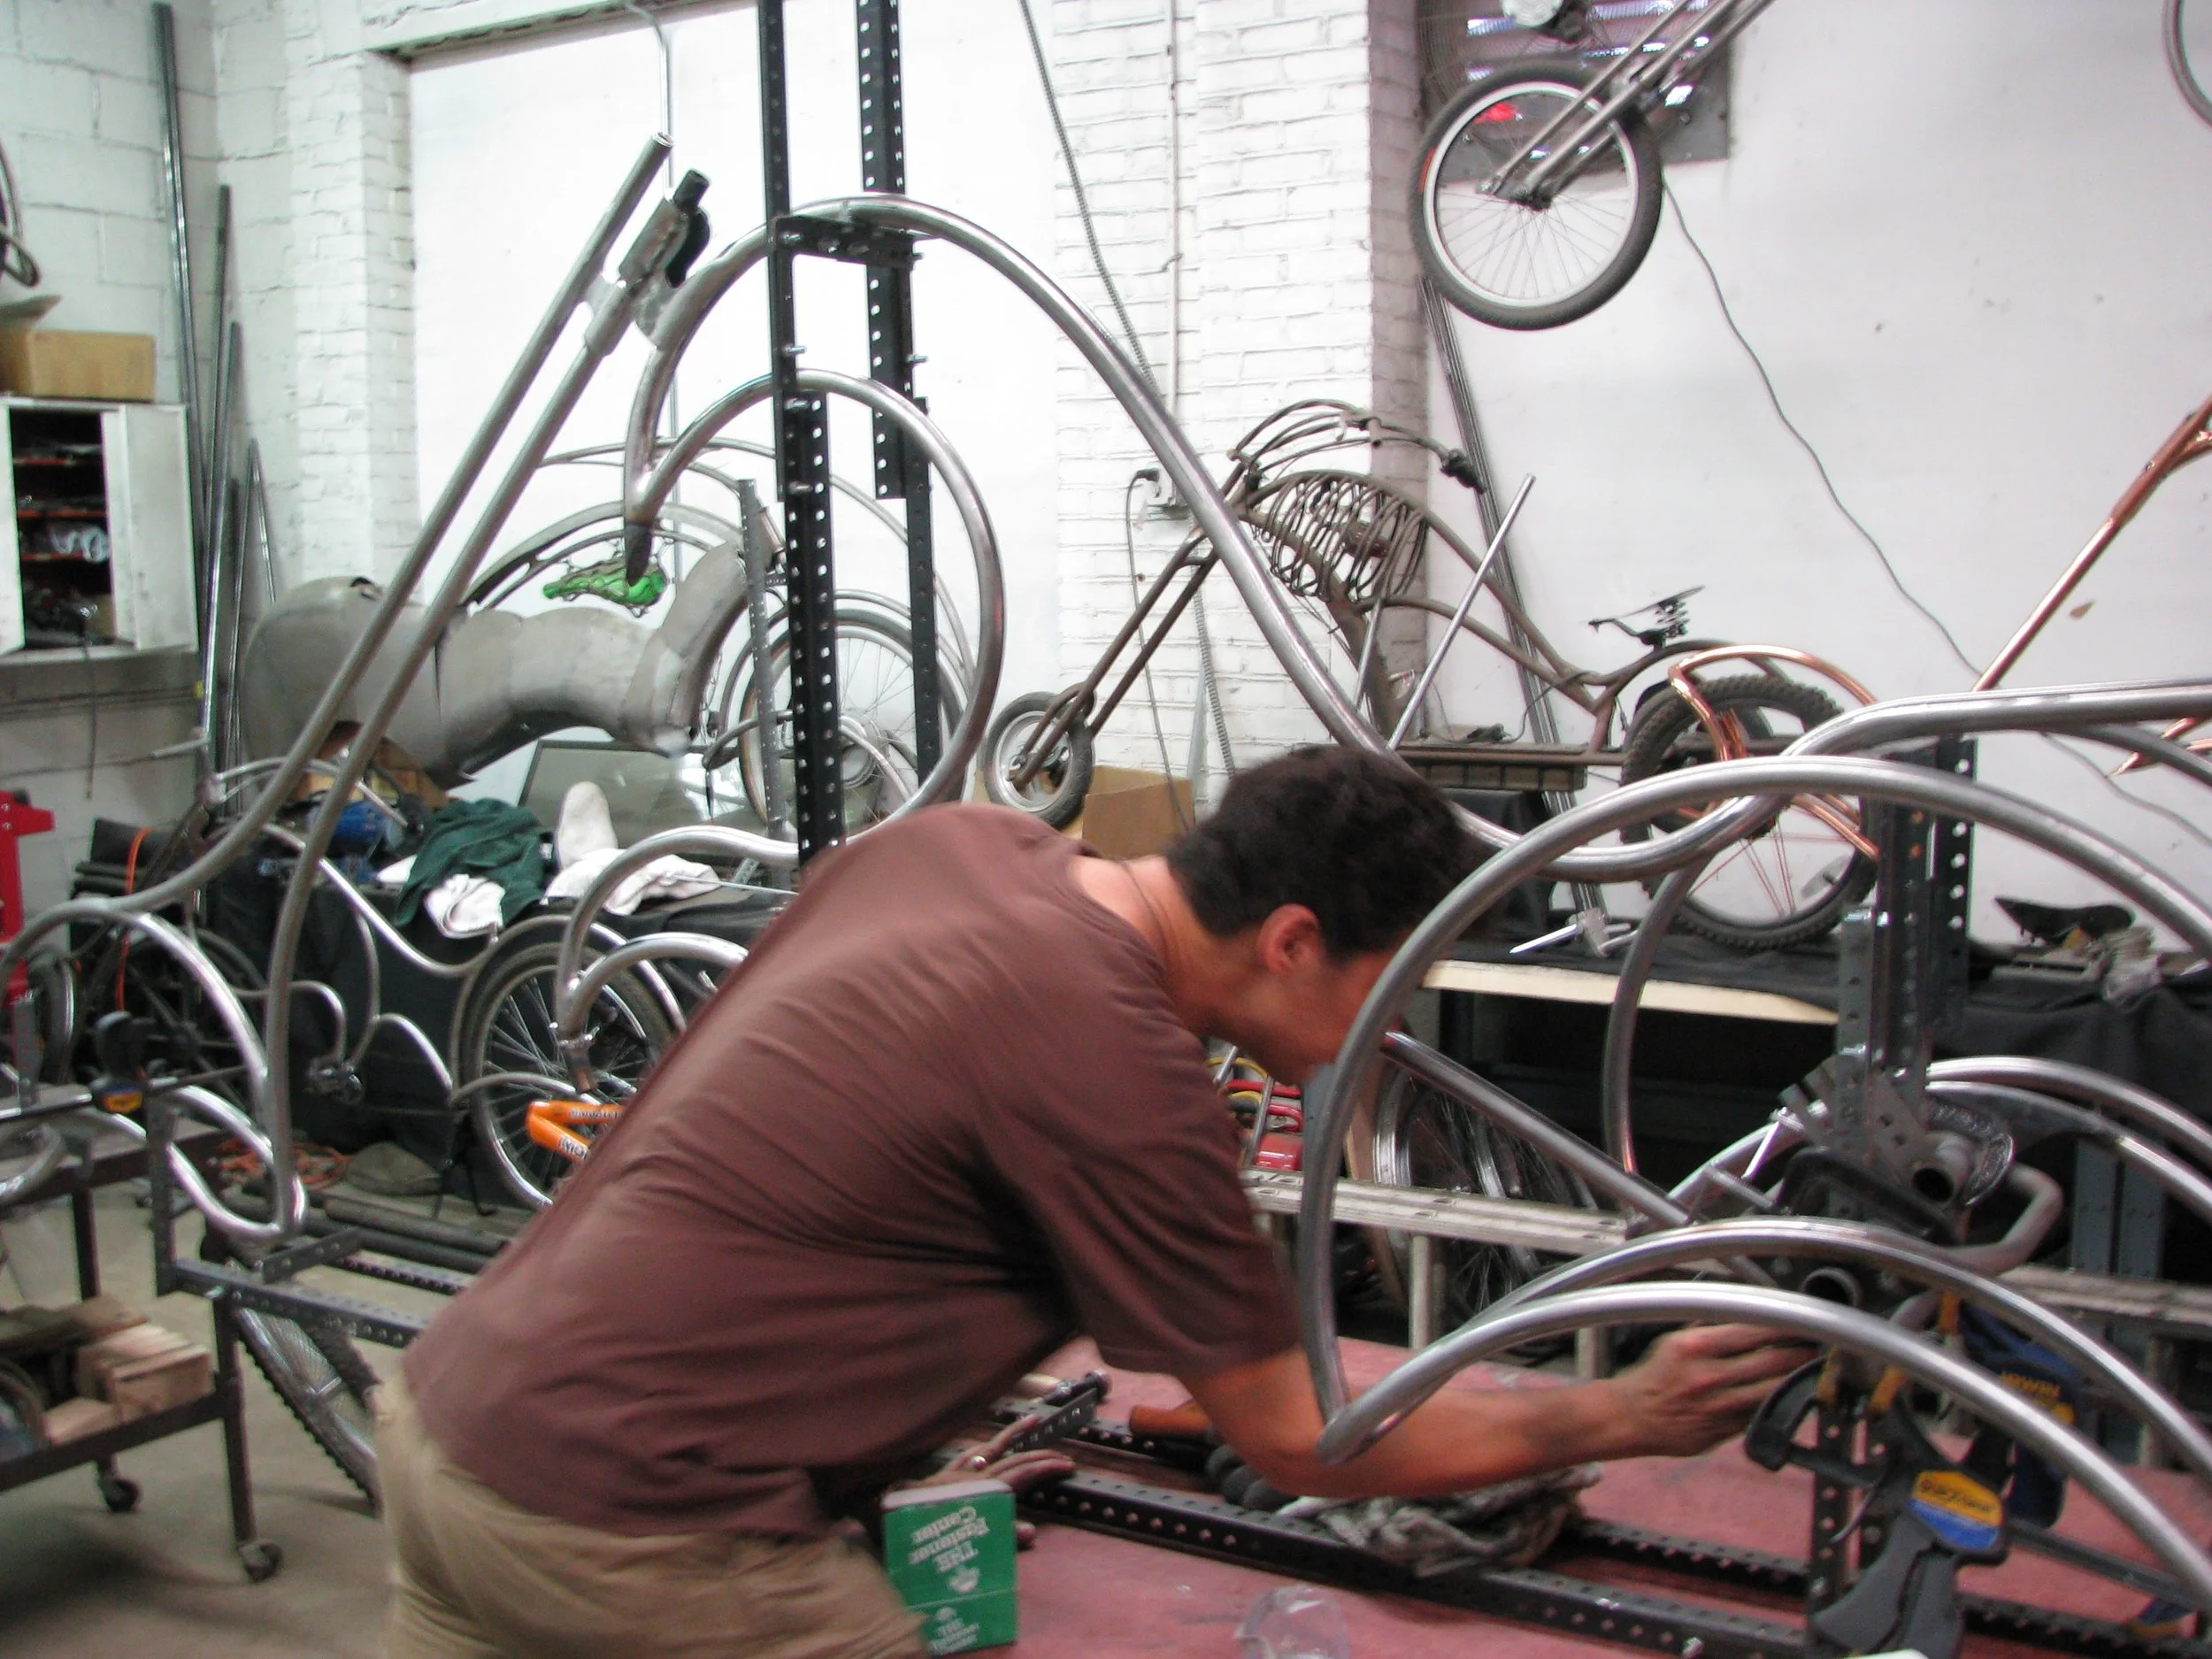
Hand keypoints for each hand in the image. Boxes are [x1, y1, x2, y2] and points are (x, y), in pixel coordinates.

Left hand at [905, 1427, 1075, 1551]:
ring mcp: (958, 1472)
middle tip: (1063, 1455)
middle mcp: (974, 1477)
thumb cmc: (925, 1533)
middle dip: (1040, 1456)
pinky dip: (981, 1447)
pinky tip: (986, 1445)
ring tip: (1033, 1421)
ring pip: (993, 1449)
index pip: (1023, 1474)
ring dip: (1015, 1437)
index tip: (1068, 1465)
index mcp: (983, 1491)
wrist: (886, 1517)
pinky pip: (967, 1454)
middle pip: (1014, 1460)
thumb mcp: (967, 1541)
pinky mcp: (943, 1474)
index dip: (1046, 1468)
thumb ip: (999, 1536)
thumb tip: (1031, 1533)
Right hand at [1608, 1324, 1817, 1457]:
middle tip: (1819, 1346)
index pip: (1753, 1331)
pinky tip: (1791, 1395)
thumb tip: (1752, 1319)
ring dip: (1798, 1380)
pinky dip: (1779, 1405)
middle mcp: (1709, 1377)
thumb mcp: (1675, 1340)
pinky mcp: (1724, 1432)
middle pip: (1772, 1362)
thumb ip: (1712, 1331)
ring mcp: (1718, 1408)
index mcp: (1695, 1347)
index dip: (1785, 1327)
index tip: (1803, 1322)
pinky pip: (1761, 1415)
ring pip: (1773, 1392)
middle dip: (1801, 1353)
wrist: (1633, 1416)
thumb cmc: (1655, 1374)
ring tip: (1813, 1369)